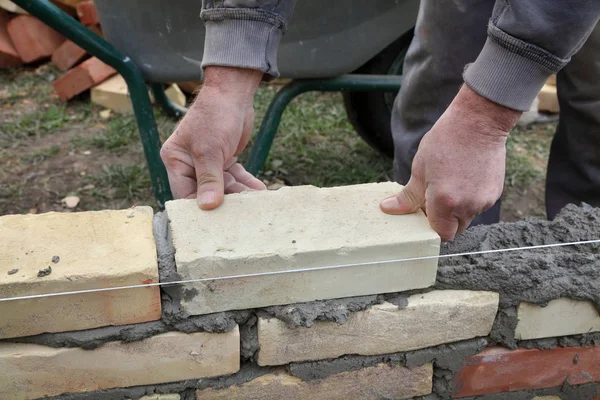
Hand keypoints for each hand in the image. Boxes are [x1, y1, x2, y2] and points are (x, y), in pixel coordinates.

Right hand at [160, 67, 265, 208]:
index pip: (184, 192)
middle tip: (242, 213)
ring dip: (240, 194)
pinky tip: (259, 191)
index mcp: (175, 160)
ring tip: (256, 202)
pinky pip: (234, 177)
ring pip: (224, 187)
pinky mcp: (224, 159)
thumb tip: (207, 206)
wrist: (234, 93)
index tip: (217, 220)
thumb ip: (209, 179)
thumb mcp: (210, 151)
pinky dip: (246, 183)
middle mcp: (189, 163)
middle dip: (225, 201)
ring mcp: (207, 162)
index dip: (200, 206)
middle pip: (206, 192)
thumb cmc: (215, 116)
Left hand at [380, 85, 520, 240]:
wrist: (478, 122)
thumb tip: (388, 209)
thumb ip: (407, 196)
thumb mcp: (419, 168)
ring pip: (467, 217)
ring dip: (456, 209)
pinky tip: (462, 178)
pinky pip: (478, 205)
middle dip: (443, 220)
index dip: (430, 228)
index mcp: (445, 202)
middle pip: (454, 229)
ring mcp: (484, 200)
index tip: (423, 214)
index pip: (440, 234)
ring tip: (449, 182)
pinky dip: (469, 199)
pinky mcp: (495, 192)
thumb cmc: (446, 141)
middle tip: (433, 198)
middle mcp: (467, 206)